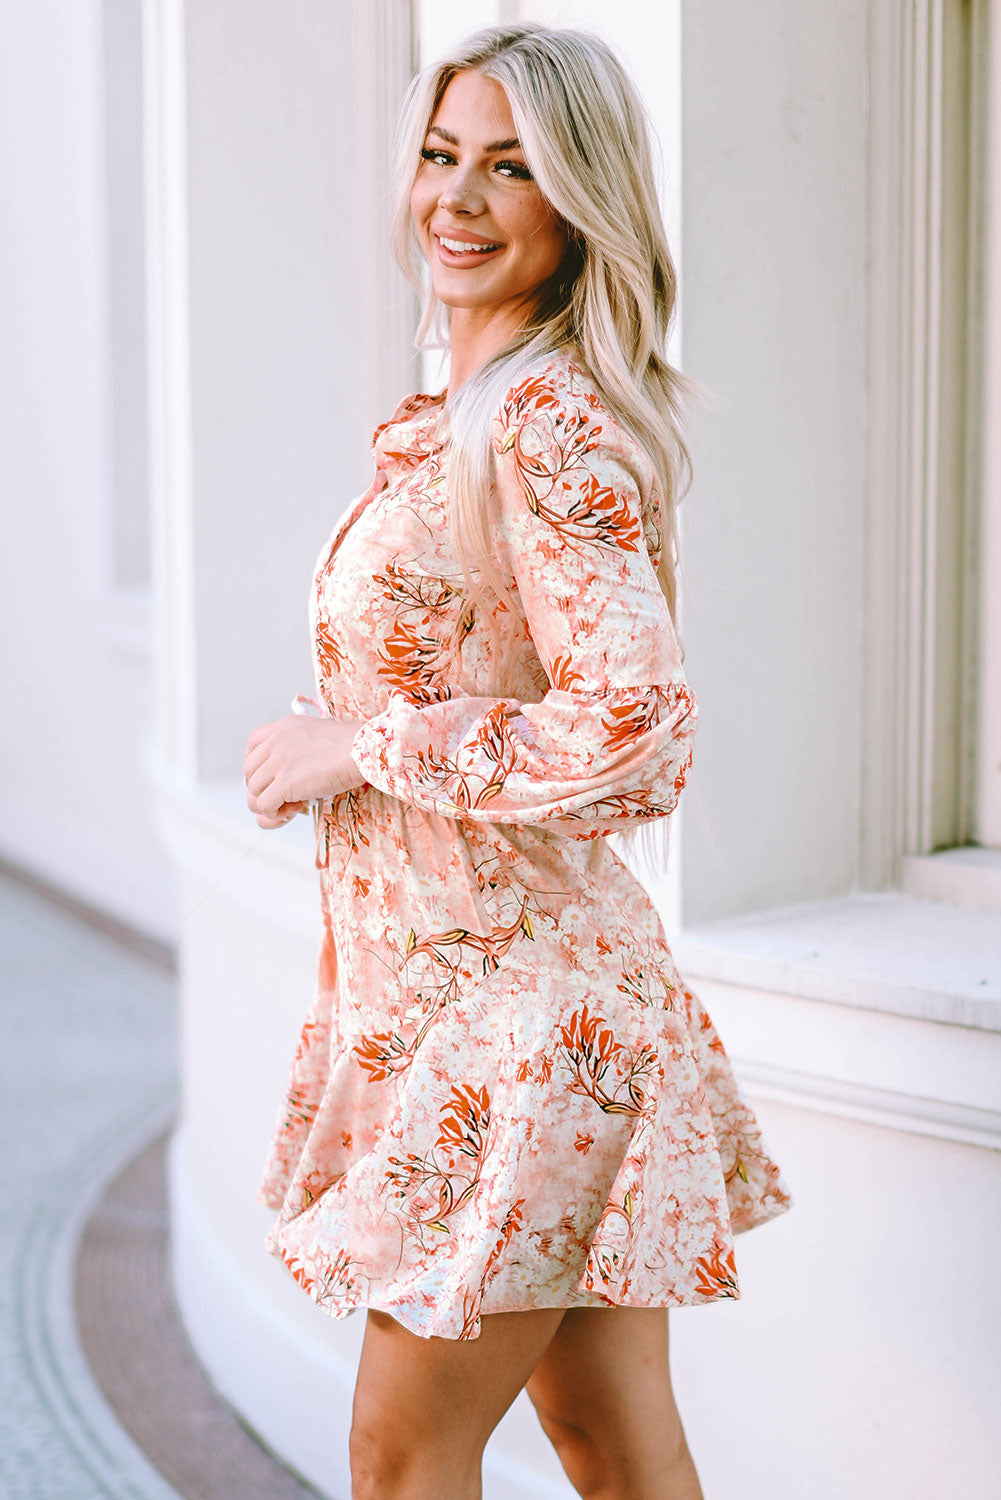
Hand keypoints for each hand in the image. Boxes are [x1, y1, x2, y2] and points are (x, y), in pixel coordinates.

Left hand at [243, 713, 368, 828]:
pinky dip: (275, 814)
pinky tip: (294, 811)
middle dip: (263, 789)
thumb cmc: (354, 747)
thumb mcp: (319, 737)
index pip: (253, 745)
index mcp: (284, 727)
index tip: (269, 779)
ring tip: (294, 806)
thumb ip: (300, 750)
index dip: (256, 766)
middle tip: (286, 798)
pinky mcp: (284, 783)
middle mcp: (276, 742)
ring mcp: (278, 762)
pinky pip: (265, 805)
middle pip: (249, 772)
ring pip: (254, 791)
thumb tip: (290, 781)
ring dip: (271, 804)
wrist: (366, 750)